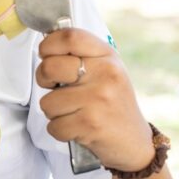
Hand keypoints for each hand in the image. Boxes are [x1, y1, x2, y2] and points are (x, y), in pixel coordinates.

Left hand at [36, 28, 154, 172]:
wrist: (134, 142)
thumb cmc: (111, 103)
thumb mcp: (104, 71)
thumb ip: (79, 56)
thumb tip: (44, 47)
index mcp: (106, 56)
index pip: (70, 37)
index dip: (48, 45)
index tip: (45, 55)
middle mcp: (105, 73)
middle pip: (49, 67)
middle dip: (43, 80)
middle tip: (57, 88)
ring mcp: (98, 99)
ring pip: (47, 102)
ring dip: (54, 112)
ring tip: (74, 112)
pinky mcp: (91, 123)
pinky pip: (53, 125)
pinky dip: (60, 131)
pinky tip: (77, 128)